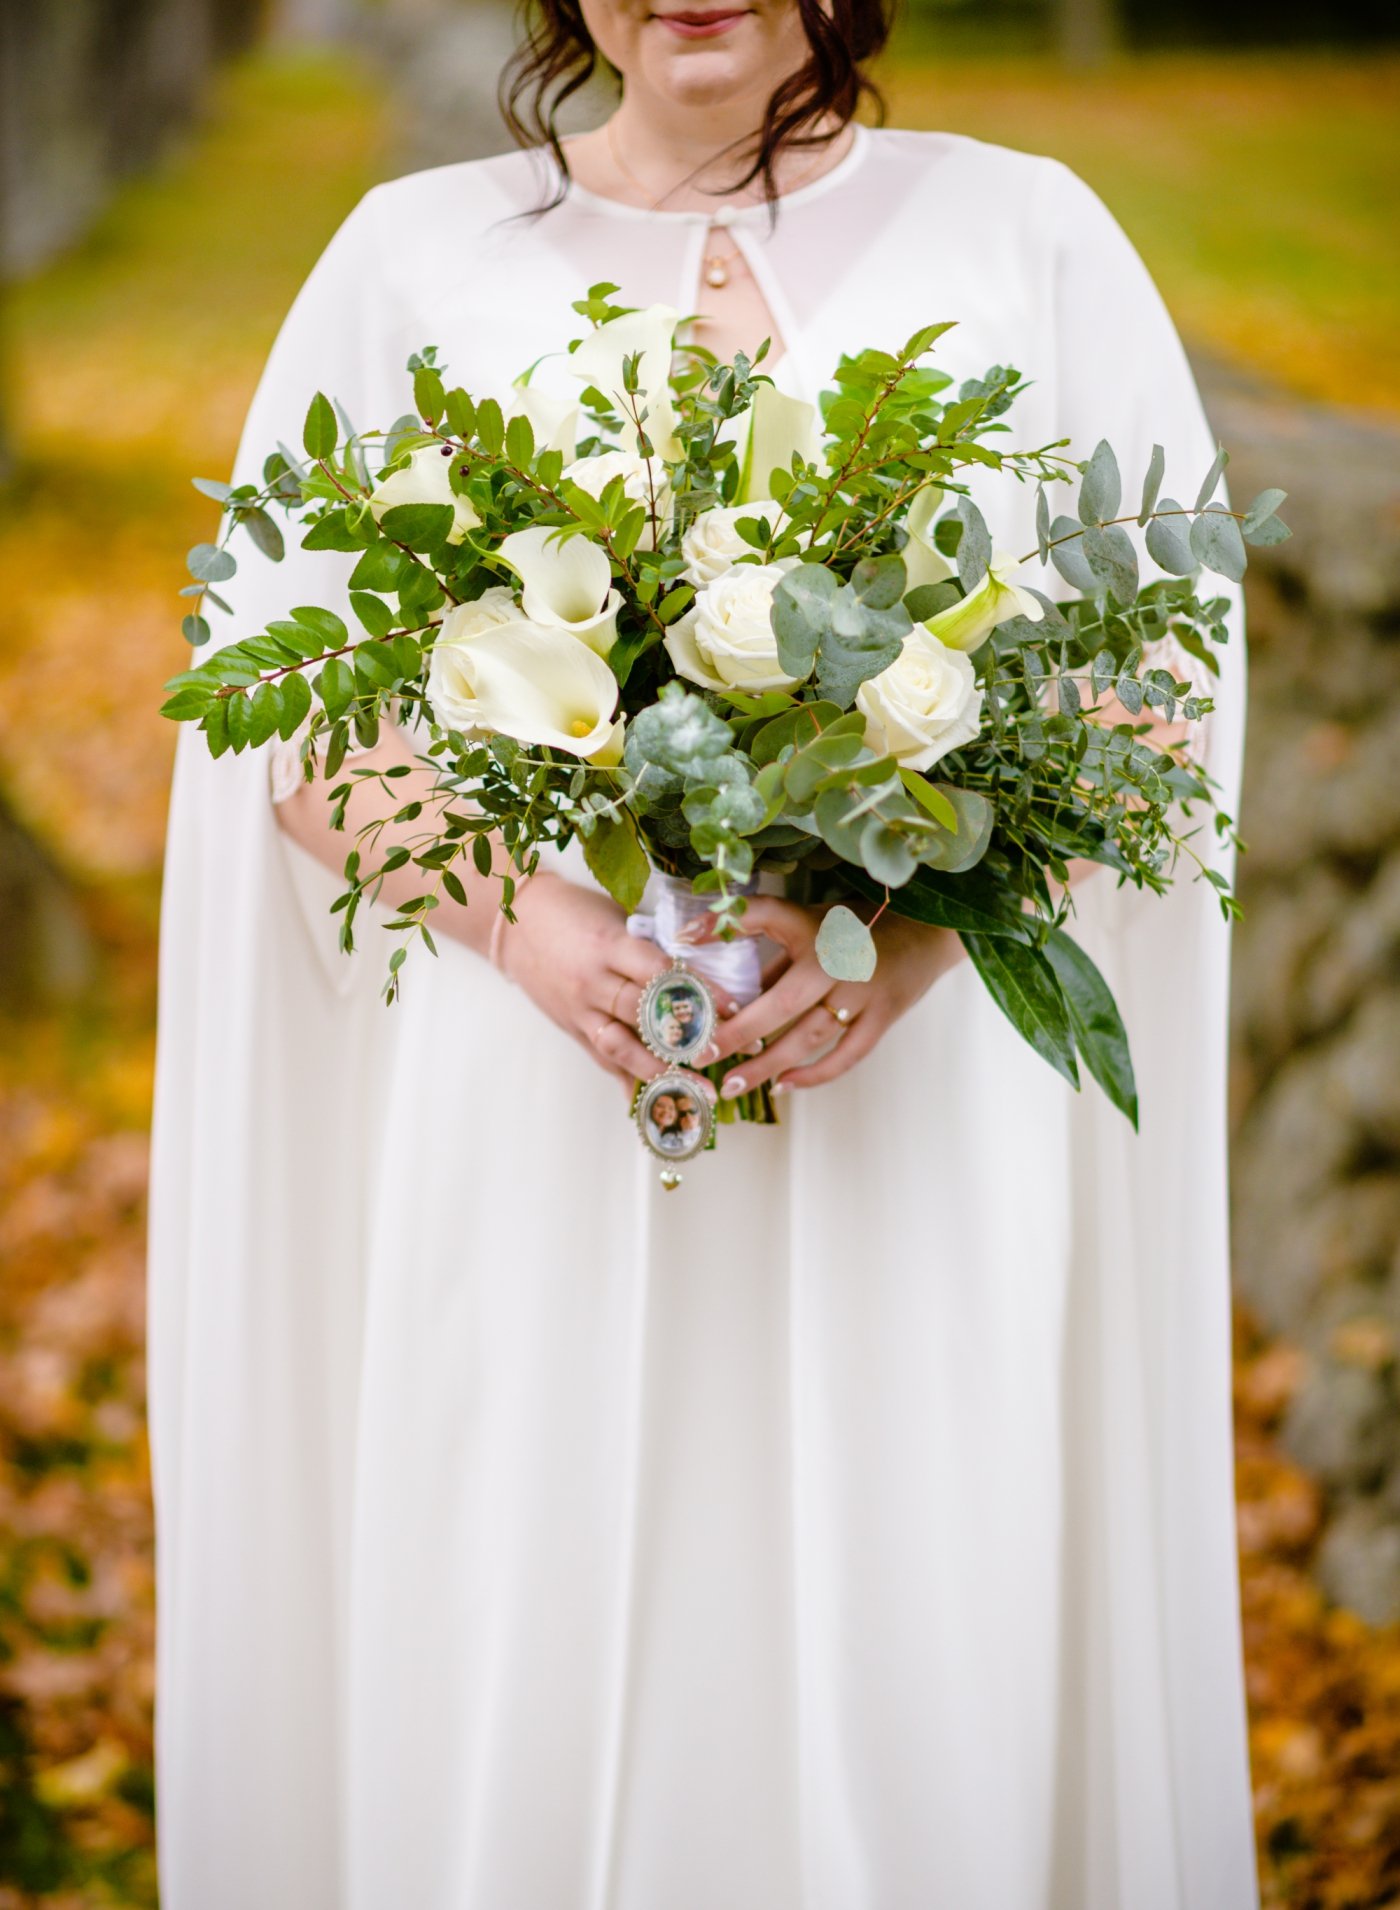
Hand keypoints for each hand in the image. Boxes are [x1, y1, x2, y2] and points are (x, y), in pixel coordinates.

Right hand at [500, 873, 711, 1092]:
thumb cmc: (575, 912)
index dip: (698, 991)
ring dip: (661, 1071)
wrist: (516, 922)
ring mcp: (579, 1009)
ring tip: (696, 1091)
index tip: (733, 1007)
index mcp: (610, 945)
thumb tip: (696, 977)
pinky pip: (602, 1059)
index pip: (661, 972)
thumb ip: (649, 950)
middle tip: (725, 1053)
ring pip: (622, 1047)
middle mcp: (593, 982)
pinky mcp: (571, 1027)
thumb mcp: (616, 920)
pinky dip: (628, 1079)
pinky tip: (654, 1103)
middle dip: (686, 1037)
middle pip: (645, 1015)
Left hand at [702, 897, 961, 1096]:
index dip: (724, 924)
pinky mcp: (884, 1017)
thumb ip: (775, 959)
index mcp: (814, 927)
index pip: (763, 915)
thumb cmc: (858, 928)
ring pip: (809, 1038)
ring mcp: (864, 992)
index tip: (683, 938)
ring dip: (769, 1065)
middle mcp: (837, 959)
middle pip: (780, 1003)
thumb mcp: (814, 926)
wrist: (928, 932)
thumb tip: (728, 994)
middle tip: (700, 1054)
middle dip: (737, 1033)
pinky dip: (813, 1074)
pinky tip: (783, 1086)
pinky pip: (846, 1055)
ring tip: (733, 1085)